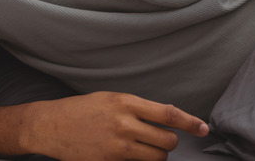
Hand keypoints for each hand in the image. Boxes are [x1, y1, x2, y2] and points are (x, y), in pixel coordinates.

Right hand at [26, 92, 208, 160]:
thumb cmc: (80, 110)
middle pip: (167, 141)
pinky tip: (126, 155)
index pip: (168, 114)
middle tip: (160, 141)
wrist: (50, 125)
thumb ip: (136, 108)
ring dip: (156, 156)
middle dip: (169, 143)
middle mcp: (123, 124)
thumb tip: (166, 117)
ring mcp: (117, 146)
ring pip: (156, 158)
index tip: (203, 128)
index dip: (190, 122)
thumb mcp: (110, 99)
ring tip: (143, 150)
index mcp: (125, 102)